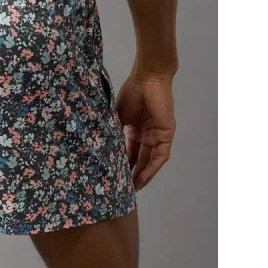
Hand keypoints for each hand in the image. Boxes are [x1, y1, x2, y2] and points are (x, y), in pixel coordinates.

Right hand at [116, 73, 175, 190]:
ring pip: (150, 161)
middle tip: (123, 189)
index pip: (130, 154)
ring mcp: (158, 135)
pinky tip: (143, 177)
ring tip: (133, 188)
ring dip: (143, 175)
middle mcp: (147, 136)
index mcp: (135, 131)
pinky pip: (160, 156)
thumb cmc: (131, 93)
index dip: (123, 166)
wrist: (147, 79)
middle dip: (133, 175)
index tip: (114, 178)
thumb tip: (102, 149)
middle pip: (140, 160)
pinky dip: (152, 168)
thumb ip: (113, 132)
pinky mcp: (166, 134)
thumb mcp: (117, 117)